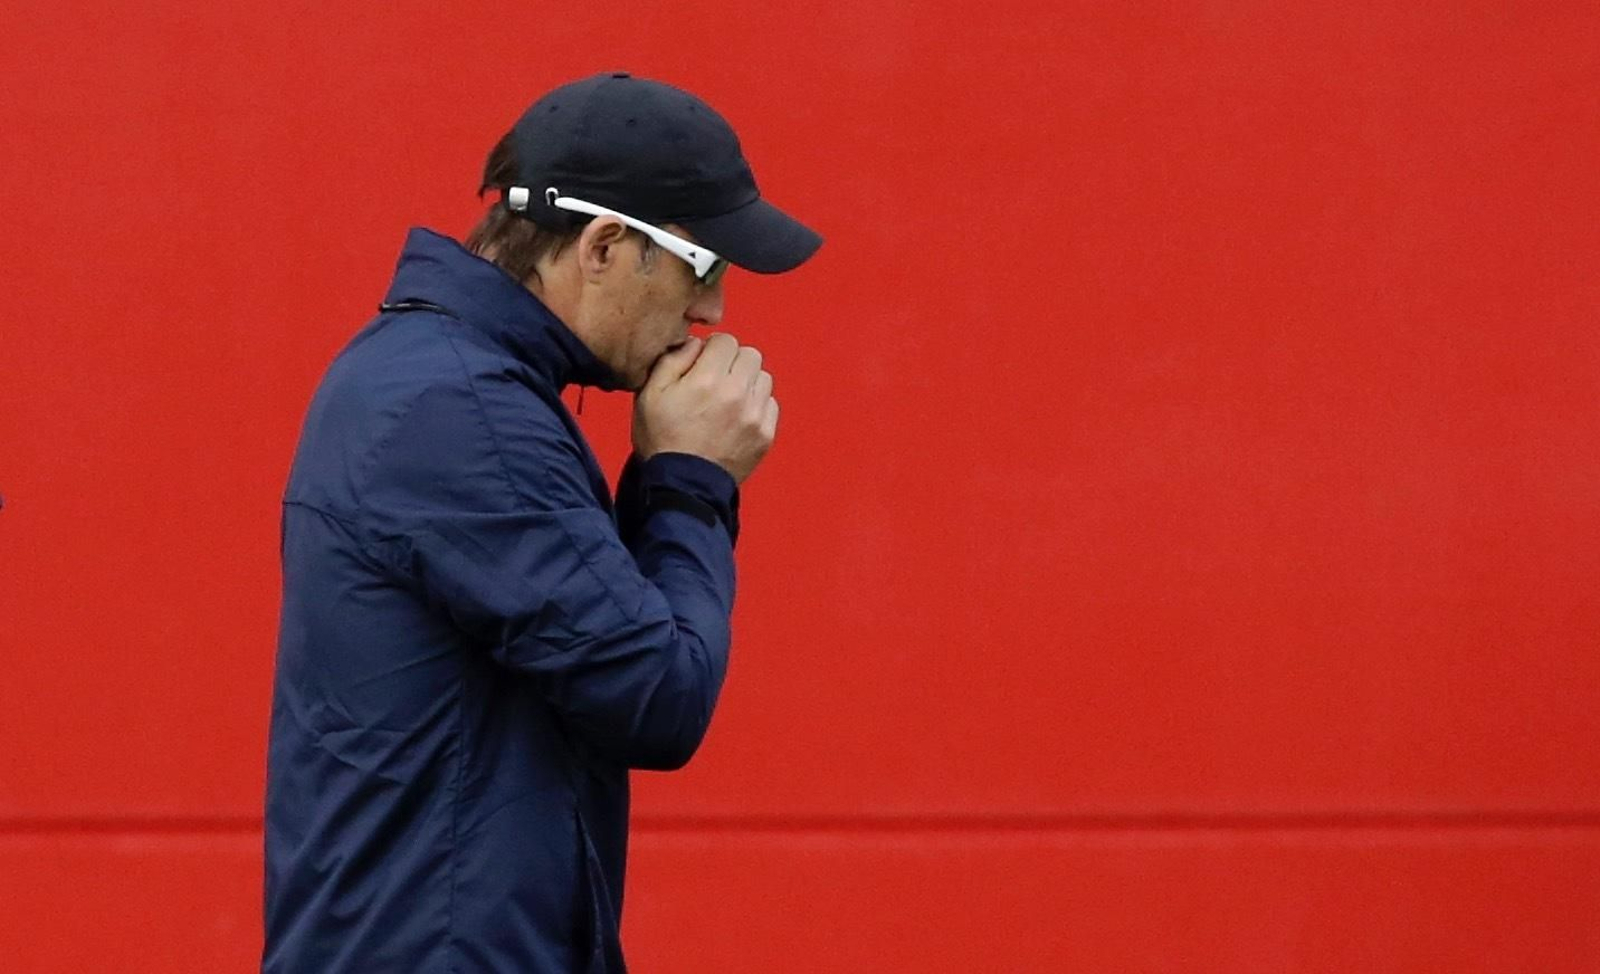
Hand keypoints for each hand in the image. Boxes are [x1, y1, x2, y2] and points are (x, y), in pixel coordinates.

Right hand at [632, 334, 777, 483]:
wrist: (681, 485)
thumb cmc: (661, 438)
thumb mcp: (649, 393)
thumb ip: (672, 359)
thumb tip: (696, 343)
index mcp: (707, 379)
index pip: (726, 340)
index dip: (712, 349)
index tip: (703, 363)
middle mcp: (737, 393)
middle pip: (750, 355)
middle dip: (733, 361)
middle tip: (716, 379)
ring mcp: (755, 415)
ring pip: (763, 378)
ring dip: (748, 382)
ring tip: (728, 398)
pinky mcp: (765, 434)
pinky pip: (771, 404)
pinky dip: (757, 405)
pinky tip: (738, 416)